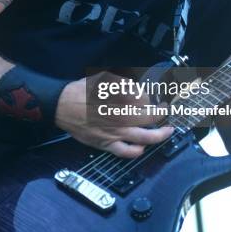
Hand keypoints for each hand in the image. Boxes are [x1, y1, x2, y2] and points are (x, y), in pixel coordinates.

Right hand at [54, 74, 172, 157]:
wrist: (62, 105)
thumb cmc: (82, 91)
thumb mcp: (103, 79)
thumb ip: (122, 84)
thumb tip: (137, 90)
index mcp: (121, 99)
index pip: (147, 101)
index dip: (154, 100)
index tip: (156, 99)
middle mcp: (122, 116)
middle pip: (150, 118)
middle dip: (162, 115)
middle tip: (166, 112)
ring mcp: (115, 132)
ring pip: (145, 137)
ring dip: (160, 135)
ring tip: (167, 131)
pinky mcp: (106, 143)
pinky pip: (126, 152)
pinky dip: (137, 151)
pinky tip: (142, 148)